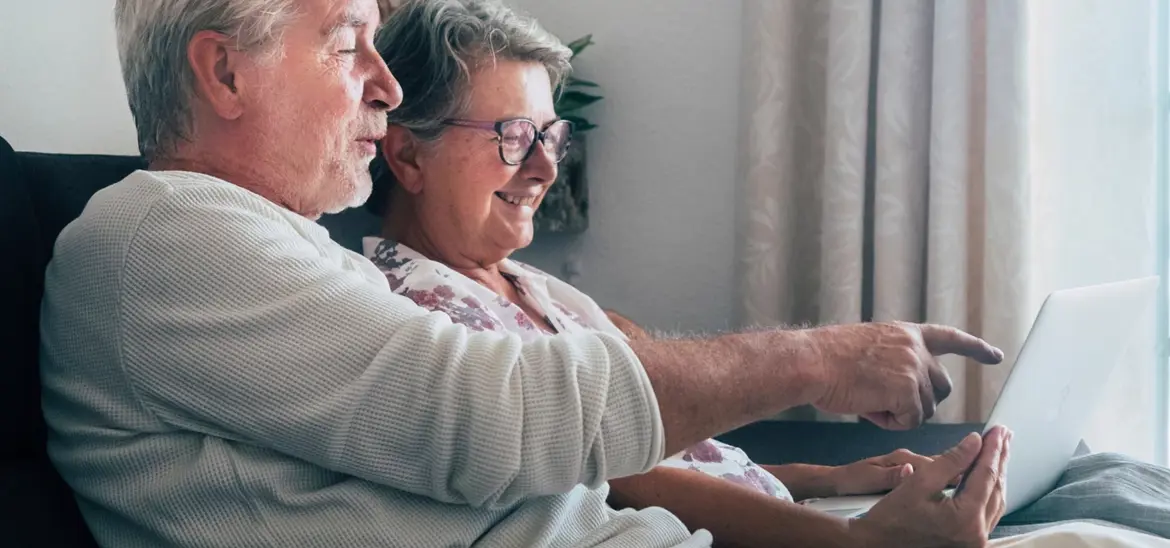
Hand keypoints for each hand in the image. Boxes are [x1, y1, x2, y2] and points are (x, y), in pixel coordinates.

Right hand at [806, 322, 1003, 429]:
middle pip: (941, 386)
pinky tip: (869, 409)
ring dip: (899, 413)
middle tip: (890, 405)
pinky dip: (891, 422)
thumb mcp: (869, 346)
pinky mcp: (907, 390)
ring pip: (924, 408)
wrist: (812, 362)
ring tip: (868, 402)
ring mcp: (914, 369)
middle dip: (922, 401)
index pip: (951, 337)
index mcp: (907, 333)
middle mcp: (916, 348)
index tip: (995, 355)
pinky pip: (911, 420)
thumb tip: (904, 387)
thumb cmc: (828, 359)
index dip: (975, 348)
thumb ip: (894, 359)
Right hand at [849, 425, 1012, 547]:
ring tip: (999, 450)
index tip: (997, 429)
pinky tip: (988, 476)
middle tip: (1003, 434)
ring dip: (997, 474)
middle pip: (996, 488)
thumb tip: (975, 441)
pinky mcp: (970, 542)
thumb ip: (951, 460)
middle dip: (999, 459)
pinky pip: (988, 512)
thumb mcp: (919, 481)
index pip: (985, 475)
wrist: (878, 544)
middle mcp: (977, 533)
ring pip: (995, 501)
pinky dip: (989, 491)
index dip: (992, 449)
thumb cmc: (892, 516)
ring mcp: (975, 541)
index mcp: (965, 518)